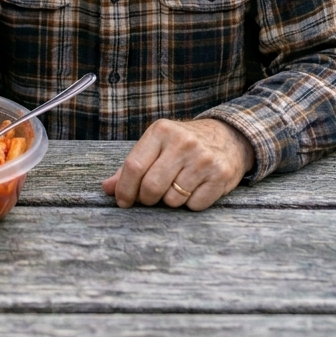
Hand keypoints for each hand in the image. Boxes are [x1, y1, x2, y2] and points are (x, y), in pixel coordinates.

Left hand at [101, 118, 254, 211]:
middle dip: (146, 199)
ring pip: (173, 199)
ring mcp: (203, 159)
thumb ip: (132, 166)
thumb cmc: (183, 144)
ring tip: (176, 187)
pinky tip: (194, 189)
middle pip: (151, 186)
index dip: (124, 189)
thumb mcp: (156, 145)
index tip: (122, 201)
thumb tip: (107, 188)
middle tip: (149, 198)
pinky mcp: (220, 175)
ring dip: (170, 201)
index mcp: (161, 131)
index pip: (134, 166)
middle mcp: (182, 143)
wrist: (228, 136)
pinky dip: (190, 204)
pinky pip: (195, 205)